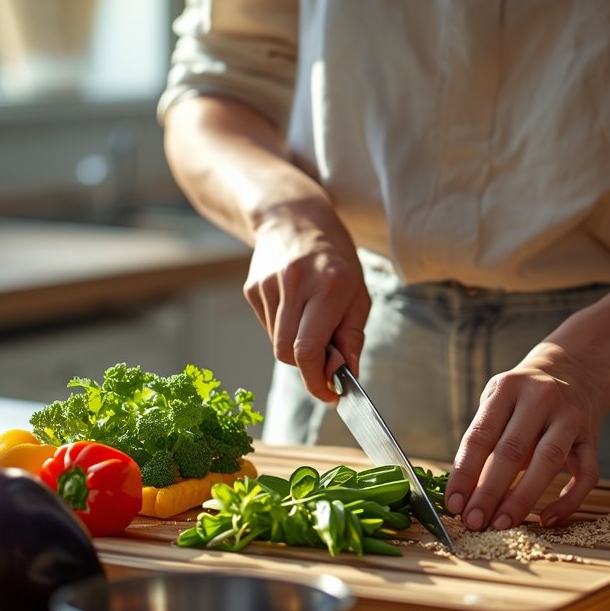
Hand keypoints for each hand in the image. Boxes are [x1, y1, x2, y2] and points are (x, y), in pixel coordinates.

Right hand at [244, 200, 369, 401]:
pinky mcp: (251, 289)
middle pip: (288, 353)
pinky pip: (268, 328)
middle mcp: (293, 283)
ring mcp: (267, 285)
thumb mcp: (358, 293)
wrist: (294, 216)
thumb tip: (348, 375)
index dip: (317, 379)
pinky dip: (283, 329)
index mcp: (327, 285)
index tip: (330, 394)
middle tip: (326, 360)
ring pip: (276, 343)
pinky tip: (294, 306)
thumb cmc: (335, 258)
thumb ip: (352, 337)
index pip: (310, 349)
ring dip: (296, 346)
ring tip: (311, 319)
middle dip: (308, 366)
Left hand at [444, 343, 605, 530]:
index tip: (454, 503)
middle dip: (489, 491)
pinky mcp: (592, 437)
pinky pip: (586, 475)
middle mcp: (542, 398)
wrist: (577, 369)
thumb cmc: (525, 396)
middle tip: (473, 521)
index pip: (481, 435)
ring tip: (502, 523)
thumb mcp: (499, 402)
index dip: (465, 472)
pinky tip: (547, 519)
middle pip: (512, 450)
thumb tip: (465, 492)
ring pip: (548, 462)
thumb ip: (485, 440)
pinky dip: (568, 501)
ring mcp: (571, 417)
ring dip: (523, 498)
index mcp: (509, 387)